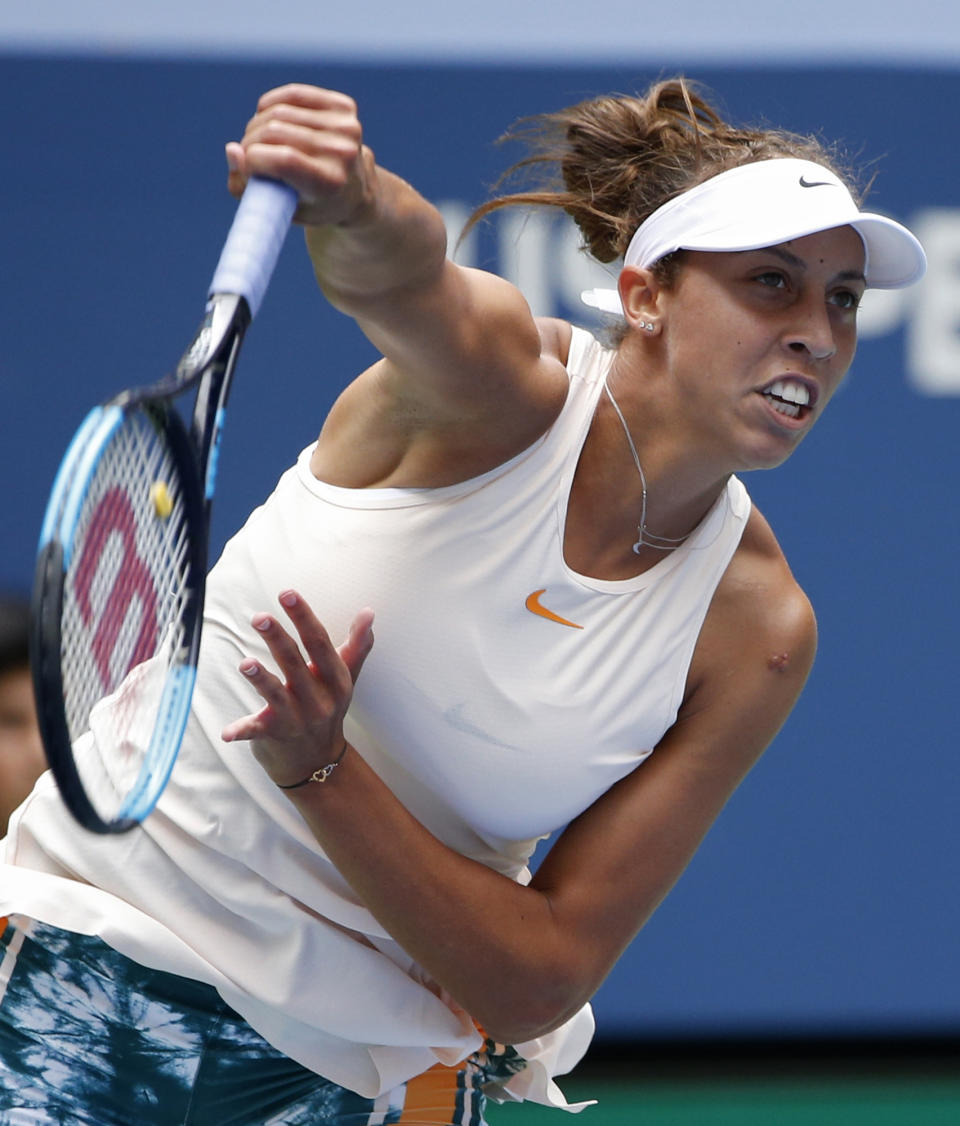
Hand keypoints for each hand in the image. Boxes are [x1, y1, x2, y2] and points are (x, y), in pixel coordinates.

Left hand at [221, 590, 374, 788]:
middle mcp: (318, 700)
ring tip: (245, 663)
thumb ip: (356, 645)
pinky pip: (256, 732)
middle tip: (260, 617)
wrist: (318, 762)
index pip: (319, 644)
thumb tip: (369, 612)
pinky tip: (227, 733)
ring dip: (261, 680)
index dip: (304, 618)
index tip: (288, 594)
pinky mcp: (273, 736)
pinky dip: (242, 731)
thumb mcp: (345, 679)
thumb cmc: (328, 709)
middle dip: (278, 639)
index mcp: (335, 680)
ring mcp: (296, 719)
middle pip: (296, 664)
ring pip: (276, 695)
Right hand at [225, 84, 374, 227]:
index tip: (248, 170)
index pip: (282, 159)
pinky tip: (270, 118)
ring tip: (262, 143)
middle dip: (250, 143)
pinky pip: (292, 94)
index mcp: (330, 184)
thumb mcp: (278, 210)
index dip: (253, 161)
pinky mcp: (344, 107)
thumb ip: (246, 187)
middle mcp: (342, 153)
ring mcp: (346, 127)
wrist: (356, 191)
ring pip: (278, 111)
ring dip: (258, 126)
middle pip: (273, 132)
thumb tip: (232, 149)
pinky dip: (272, 105)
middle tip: (251, 157)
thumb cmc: (311, 205)